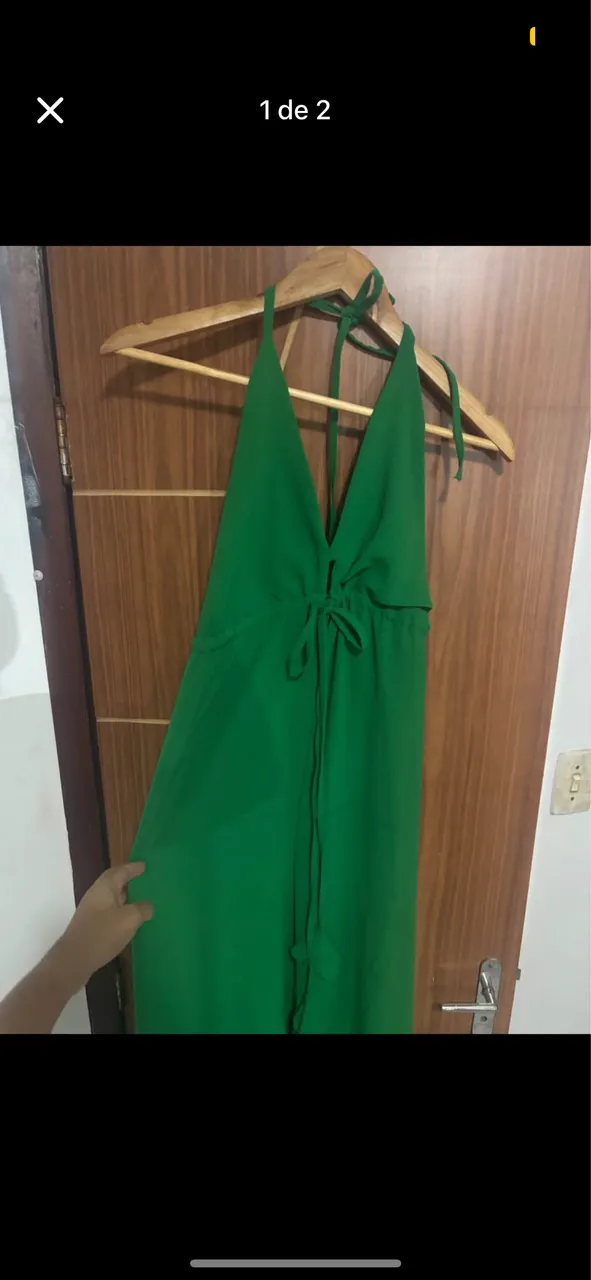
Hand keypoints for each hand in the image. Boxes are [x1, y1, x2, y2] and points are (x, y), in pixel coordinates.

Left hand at [58, 863, 153, 989]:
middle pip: (114, 883)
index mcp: (104, 888)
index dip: (133, 868)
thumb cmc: (103, 933)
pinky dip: (121, 913)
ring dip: (125, 899)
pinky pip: (109, 913)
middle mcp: (96, 896)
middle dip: (128, 881)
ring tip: (141, 902)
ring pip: (111, 900)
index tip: (145, 866)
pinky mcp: (90, 926)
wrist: (74, 959)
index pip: (120, 871)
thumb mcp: (129, 919)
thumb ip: (142, 909)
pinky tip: (129, 923)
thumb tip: (148, 906)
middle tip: (144, 882)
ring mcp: (91, 912)